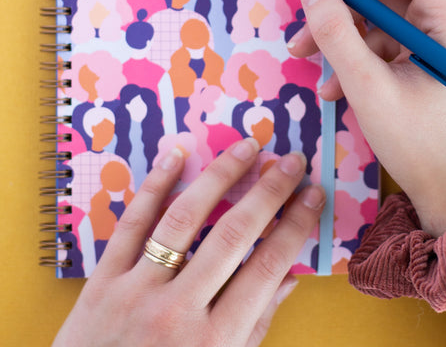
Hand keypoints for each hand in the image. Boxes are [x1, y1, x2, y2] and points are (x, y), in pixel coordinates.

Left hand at [53, 140, 324, 346]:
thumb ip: (257, 324)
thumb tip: (291, 275)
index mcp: (216, 341)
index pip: (267, 268)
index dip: (295, 226)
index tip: (314, 194)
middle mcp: (178, 311)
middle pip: (232, 235)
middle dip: (268, 192)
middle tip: (291, 161)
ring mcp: (137, 291)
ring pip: (183, 219)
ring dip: (219, 177)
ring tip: (247, 147)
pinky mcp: (103, 280)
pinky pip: (132, 225)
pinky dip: (155, 186)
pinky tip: (177, 156)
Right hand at [273, 0, 445, 235]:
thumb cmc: (422, 147)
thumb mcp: (369, 88)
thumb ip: (335, 30)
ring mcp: (441, 29)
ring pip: (378, 3)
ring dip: (336, 21)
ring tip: (299, 49)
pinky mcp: (427, 48)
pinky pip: (383, 31)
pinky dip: (353, 47)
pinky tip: (330, 82)